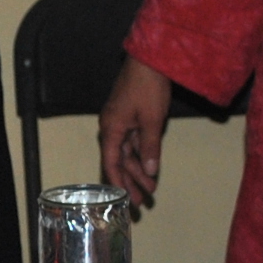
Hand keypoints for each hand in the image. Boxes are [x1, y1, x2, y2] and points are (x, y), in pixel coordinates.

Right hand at [97, 57, 175, 212]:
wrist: (151, 60)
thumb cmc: (147, 87)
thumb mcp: (151, 120)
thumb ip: (150, 147)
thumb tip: (151, 171)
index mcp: (111, 128)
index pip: (111, 162)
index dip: (118, 182)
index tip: (124, 199)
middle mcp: (112, 127)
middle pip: (119, 160)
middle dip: (131, 181)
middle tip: (141, 202)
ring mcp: (122, 121)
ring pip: (128, 152)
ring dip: (139, 170)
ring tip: (151, 189)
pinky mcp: (131, 116)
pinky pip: (134, 141)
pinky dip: (142, 154)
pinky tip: (150, 167)